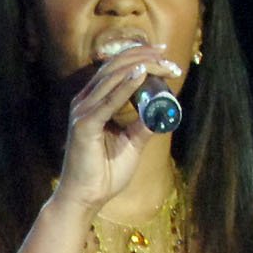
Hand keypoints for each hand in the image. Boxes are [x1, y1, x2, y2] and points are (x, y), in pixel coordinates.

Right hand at [54, 51, 181, 213]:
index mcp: (93, 102)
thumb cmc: (104, 173)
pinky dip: (125, 86)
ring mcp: (82, 112)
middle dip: (145, 58)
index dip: (140, 56)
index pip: (116, 69)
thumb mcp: (132, 143)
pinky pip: (108, 101)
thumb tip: (163, 111)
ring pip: (113, 78)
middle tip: (170, 60)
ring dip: (141, 67)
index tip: (164, 54)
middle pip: (115, 67)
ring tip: (163, 64)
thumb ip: (144, 125)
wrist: (86, 198)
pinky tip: (141, 74)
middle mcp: (85, 102)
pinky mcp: (84, 125)